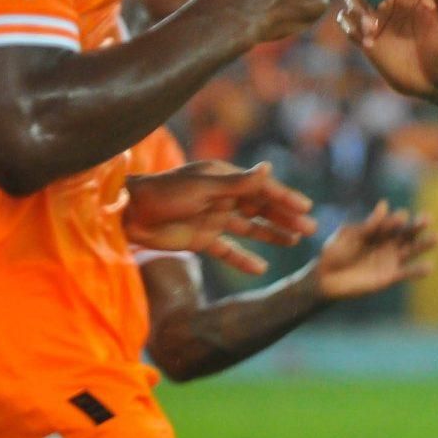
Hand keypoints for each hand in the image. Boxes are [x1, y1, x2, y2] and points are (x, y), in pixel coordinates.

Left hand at [124, 161, 317, 277]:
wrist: (126, 215)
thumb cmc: (164, 194)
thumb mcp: (204, 187)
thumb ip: (238, 184)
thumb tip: (270, 168)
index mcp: (223, 178)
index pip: (261, 188)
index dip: (285, 198)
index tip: (306, 208)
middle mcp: (221, 197)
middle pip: (260, 208)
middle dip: (285, 217)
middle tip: (310, 228)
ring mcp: (212, 218)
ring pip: (249, 228)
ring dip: (271, 234)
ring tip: (294, 242)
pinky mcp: (200, 239)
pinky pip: (228, 250)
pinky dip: (243, 259)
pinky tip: (261, 269)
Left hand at [314, 200, 437, 300]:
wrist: (325, 278)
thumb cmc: (334, 252)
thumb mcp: (348, 235)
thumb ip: (367, 224)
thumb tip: (384, 205)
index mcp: (378, 230)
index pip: (392, 222)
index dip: (397, 219)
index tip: (401, 217)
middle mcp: (388, 243)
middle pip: (407, 233)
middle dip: (418, 225)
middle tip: (428, 218)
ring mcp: (390, 259)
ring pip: (411, 250)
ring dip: (424, 244)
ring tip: (436, 237)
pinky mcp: (390, 276)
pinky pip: (407, 273)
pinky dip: (418, 271)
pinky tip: (429, 266)